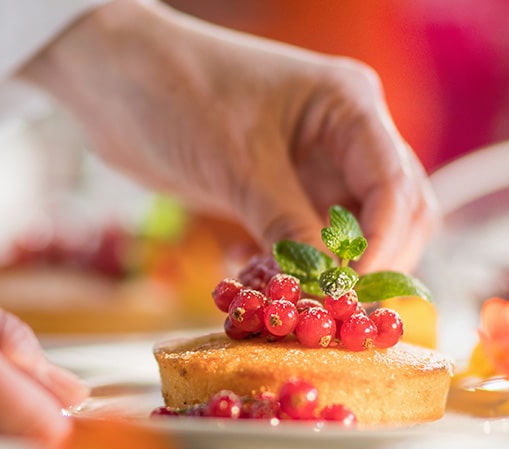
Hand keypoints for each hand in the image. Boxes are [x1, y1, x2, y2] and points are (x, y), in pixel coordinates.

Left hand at [21, 0, 437, 271]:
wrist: (113, 80)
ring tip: (297, 300)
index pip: (396, 185)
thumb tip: (327, 290)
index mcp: (350, 106)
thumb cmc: (178, 94)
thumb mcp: (238, 164)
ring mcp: (315, 165)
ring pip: (353, 234)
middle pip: (394, 213)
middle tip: (333, 309)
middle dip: (372, 264)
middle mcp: (345, 136)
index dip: (381, 244)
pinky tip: (267, 284)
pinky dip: (298, 269)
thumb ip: (288, 227)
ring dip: (333, 272)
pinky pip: (310, 242)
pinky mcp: (281, 191)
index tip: (349, 290)